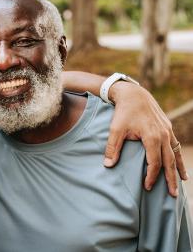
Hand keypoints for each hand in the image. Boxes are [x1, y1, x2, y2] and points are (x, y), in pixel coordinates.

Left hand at [103, 81, 186, 196]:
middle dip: (170, 179)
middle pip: (169, 162)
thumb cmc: (123, 112)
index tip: (147, 187)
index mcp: (152, 137)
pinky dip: (178, 157)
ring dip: (178, 169)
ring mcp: (167, 131)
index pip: (154, 162)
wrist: (133, 94)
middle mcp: (163, 135)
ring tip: (182, 183)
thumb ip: (113, 148)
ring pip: (175, 154)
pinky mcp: (168, 127)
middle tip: (172, 195)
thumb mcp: (115, 129)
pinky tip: (180, 165)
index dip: (151, 176)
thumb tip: (108, 165)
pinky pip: (176, 146)